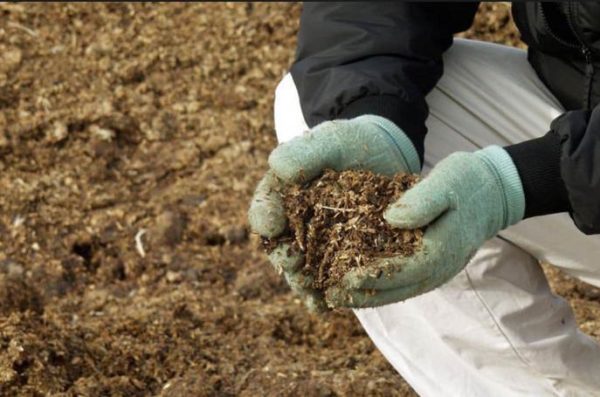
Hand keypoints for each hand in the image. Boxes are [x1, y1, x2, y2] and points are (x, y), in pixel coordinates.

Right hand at [248, 115, 420, 311]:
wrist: (384, 156)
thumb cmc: (350, 145)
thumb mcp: (329, 140)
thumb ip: (303, 152)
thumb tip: (276, 167)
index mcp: (282, 195)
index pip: (265, 208)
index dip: (264, 217)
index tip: (269, 224)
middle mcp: (294, 224)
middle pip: (280, 246)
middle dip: (283, 257)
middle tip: (292, 261)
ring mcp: (317, 245)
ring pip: (302, 269)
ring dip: (302, 283)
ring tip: (309, 293)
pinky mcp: (342, 259)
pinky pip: (329, 280)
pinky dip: (325, 295)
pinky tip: (327, 306)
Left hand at [326, 146, 524, 307]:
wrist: (493, 190)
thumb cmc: (467, 181)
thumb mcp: (446, 182)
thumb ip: (422, 201)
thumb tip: (390, 219)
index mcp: (442, 249)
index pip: (403, 271)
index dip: (372, 277)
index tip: (344, 278)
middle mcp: (439, 267)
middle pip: (397, 290)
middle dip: (363, 295)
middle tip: (331, 296)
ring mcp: (437, 269)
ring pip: (399, 291)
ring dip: (368, 296)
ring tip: (338, 296)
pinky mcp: (432, 264)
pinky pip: (404, 281)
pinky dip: (380, 286)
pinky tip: (358, 283)